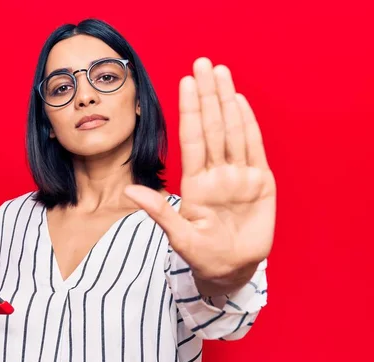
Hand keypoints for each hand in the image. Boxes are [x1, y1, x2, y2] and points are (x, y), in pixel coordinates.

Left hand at [125, 57, 275, 293]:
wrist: (232, 271)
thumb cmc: (203, 256)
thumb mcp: (179, 237)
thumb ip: (159, 212)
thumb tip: (128, 191)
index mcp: (195, 183)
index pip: (192, 138)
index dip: (190, 111)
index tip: (185, 82)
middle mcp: (216, 173)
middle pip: (213, 127)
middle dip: (208, 95)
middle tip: (204, 63)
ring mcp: (239, 176)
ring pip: (233, 131)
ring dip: (228, 102)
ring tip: (221, 73)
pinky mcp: (261, 183)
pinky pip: (254, 149)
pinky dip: (249, 126)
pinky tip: (240, 103)